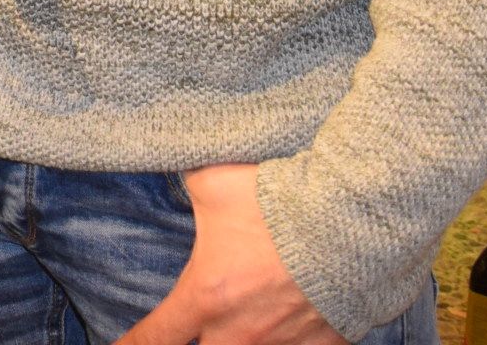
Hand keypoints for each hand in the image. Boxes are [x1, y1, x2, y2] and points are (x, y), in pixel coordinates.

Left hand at [118, 165, 344, 344]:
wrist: (355, 223)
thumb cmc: (279, 203)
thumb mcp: (215, 181)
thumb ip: (188, 186)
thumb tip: (169, 158)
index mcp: (207, 298)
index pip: (154, 337)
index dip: (131, 344)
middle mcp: (241, 333)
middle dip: (195, 339)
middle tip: (193, 325)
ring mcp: (285, 343)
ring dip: (247, 334)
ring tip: (250, 311)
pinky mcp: (325, 343)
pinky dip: (290, 337)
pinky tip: (291, 317)